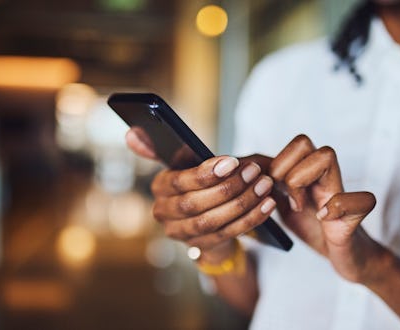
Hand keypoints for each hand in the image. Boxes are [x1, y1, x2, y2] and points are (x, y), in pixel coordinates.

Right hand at [125, 128, 276, 261]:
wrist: (203, 218)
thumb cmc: (197, 184)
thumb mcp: (183, 163)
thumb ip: (159, 147)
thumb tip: (132, 131)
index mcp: (160, 188)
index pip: (178, 182)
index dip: (205, 173)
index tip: (232, 161)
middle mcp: (165, 213)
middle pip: (195, 203)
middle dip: (228, 187)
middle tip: (254, 173)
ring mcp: (181, 233)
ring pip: (213, 220)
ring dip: (243, 203)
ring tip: (264, 186)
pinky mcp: (201, 247)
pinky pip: (228, 233)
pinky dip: (251, 218)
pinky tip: (267, 204)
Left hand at [269, 135, 380, 282]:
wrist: (345, 254)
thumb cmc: (314, 227)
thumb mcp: (282, 204)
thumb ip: (268, 187)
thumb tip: (243, 173)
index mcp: (307, 173)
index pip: (288, 145)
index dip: (274, 165)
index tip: (273, 192)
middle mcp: (324, 176)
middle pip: (302, 142)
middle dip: (284, 169)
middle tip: (284, 197)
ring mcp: (341, 192)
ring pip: (326, 155)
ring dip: (302, 181)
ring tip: (299, 207)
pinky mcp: (355, 215)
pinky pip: (361, 197)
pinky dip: (337, 207)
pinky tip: (324, 219)